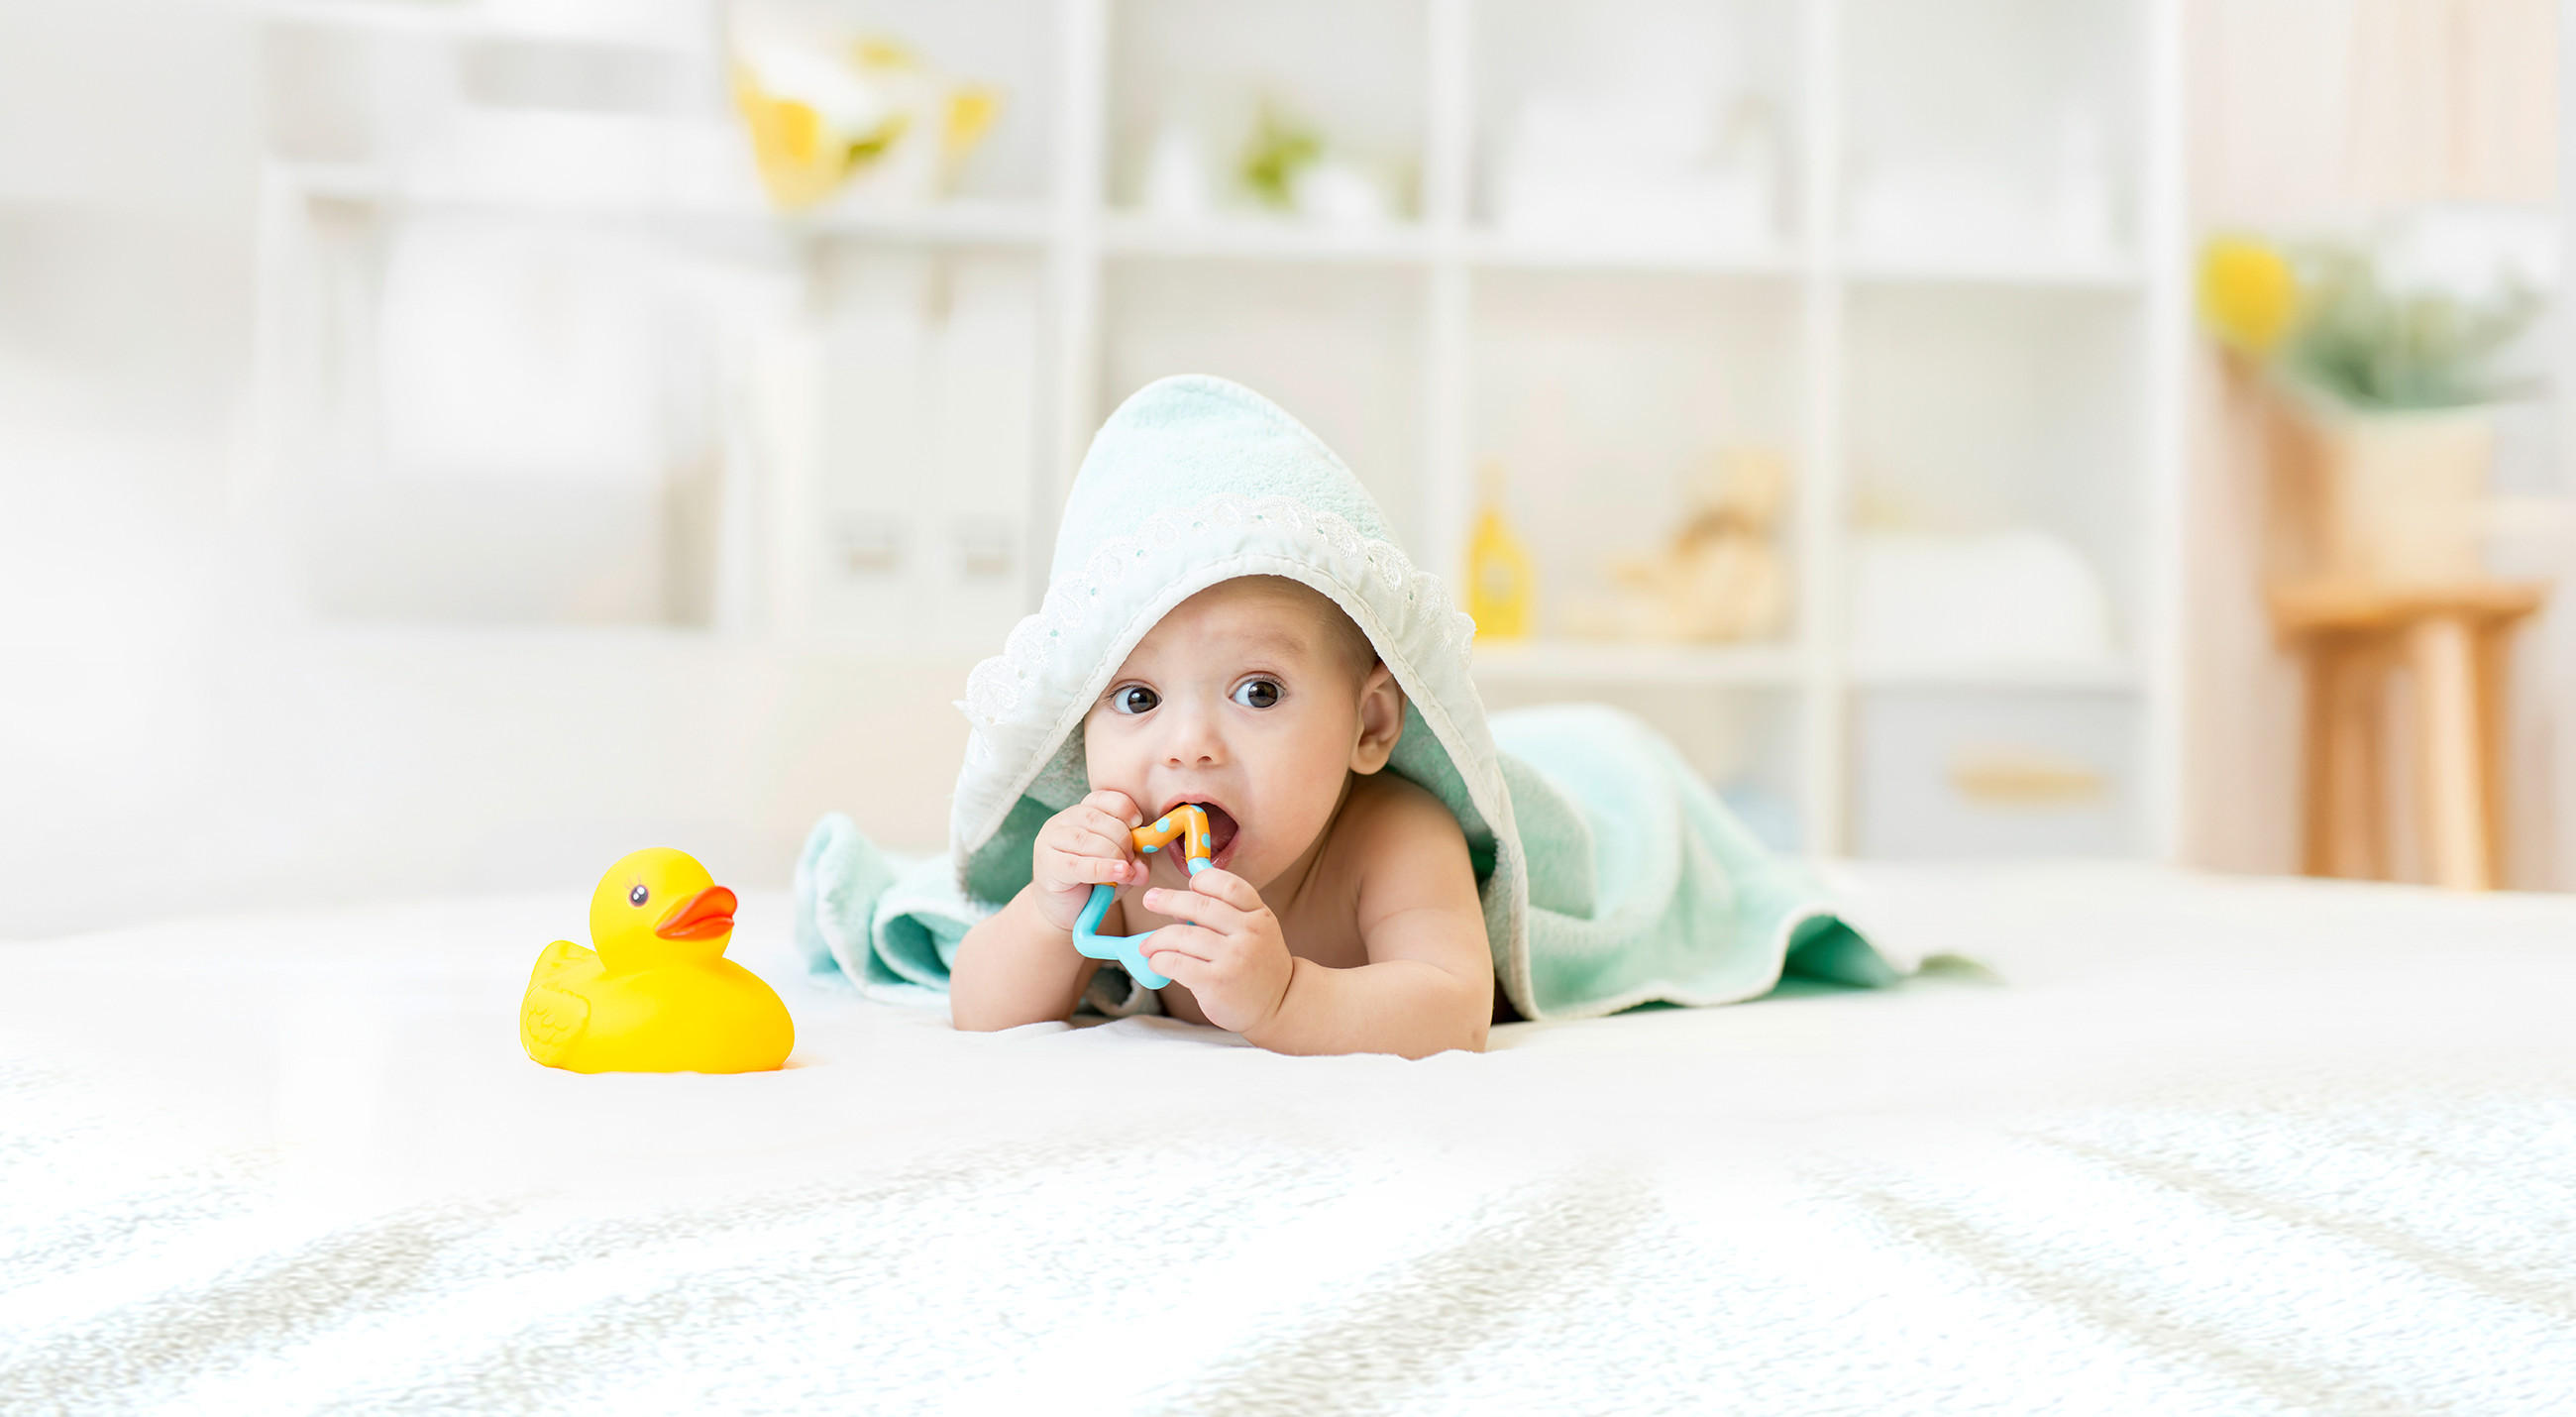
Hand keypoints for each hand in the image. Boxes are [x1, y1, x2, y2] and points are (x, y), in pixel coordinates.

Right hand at [1030, 790, 1145, 932]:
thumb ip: (1136, 862)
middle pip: (1097, 819)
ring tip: (1126, 871)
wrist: (1067, 908)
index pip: (1102, 798)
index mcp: (1082, 812)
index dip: (1124, 808)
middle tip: (1132, 859)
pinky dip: (1103, 869)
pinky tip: (1119, 874)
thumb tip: (1142, 868)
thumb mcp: (1122, 867)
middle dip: (1122, 839)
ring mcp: (1051, 841)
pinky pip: (1078, 865)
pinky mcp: (1048, 864)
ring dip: (1114, 855)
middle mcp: (1063, 821)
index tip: (1139, 823)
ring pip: (1087, 840)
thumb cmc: (1096, 881)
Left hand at [1140, 869, 1292, 1033]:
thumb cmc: (1259, 965)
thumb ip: (1228, 914)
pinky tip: (1156, 963)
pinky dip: (1159, 960)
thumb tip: (1178, 903)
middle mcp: (1248, 933)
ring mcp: (1233, 958)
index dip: (1203, 880)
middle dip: (1167, 900)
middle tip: (1150, 900)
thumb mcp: (1258, 931)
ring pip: (1182, 936)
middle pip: (1199, 905)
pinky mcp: (1216, 982)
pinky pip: (1176, 963)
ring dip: (1156, 939)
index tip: (1188, 885)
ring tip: (1147, 945)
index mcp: (1259, 915)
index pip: (1228, 886)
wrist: (1281, 1004)